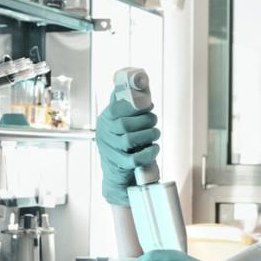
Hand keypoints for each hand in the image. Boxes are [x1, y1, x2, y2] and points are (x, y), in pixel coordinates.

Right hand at [95, 91, 159, 206]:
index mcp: (105, 121)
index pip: (115, 108)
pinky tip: (154, 148)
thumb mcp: (120, 124)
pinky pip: (134, 159)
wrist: (117, 178)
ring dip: (148, 135)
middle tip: (154, 121)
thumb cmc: (123, 147)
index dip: (134, 105)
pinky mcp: (118, 166)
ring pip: (129, 140)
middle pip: (124, 124)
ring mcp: (110, 151)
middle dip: (145, 120)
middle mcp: (104, 135)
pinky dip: (148, 153)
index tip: (148, 106)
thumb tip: (134, 82)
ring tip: (156, 134)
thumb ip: (125, 106)